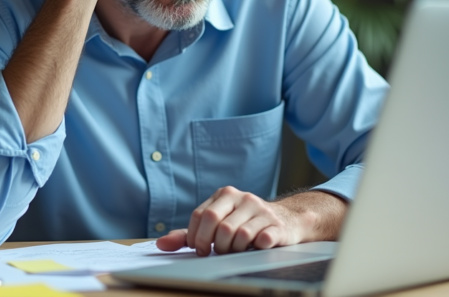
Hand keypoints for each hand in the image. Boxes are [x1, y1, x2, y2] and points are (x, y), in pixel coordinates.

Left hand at [156, 186, 347, 255]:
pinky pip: (261, 239)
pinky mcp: (277, 225)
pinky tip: (255, 248)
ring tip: (236, 250)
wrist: (287, 220)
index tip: (200, 249)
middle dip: (214, 244)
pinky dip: (254, 248)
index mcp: (225, 194)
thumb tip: (161, 245)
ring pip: (238, 235)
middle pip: (218, 225)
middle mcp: (244, 198)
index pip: (202, 215)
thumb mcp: (217, 223)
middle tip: (216, 252)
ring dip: (233, 250)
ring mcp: (262, 210)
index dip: (197, 237)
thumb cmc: (245, 223)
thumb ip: (189, 234)